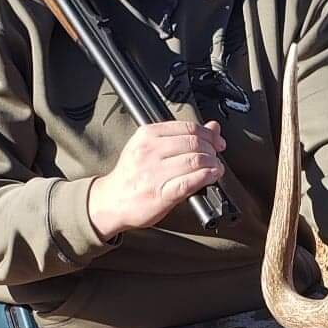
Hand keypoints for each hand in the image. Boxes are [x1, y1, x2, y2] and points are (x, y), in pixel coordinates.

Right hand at [87, 120, 225, 237]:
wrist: (110, 201)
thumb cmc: (131, 175)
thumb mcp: (151, 147)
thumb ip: (181, 136)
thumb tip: (213, 127)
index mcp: (146, 135)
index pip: (187, 127)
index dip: (209, 134)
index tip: (217, 142)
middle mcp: (149, 151)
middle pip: (194, 143)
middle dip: (212, 150)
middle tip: (216, 157)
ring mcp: (155, 173)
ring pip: (196, 160)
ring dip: (213, 164)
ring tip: (215, 168)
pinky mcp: (161, 194)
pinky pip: (191, 182)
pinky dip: (207, 177)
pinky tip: (211, 177)